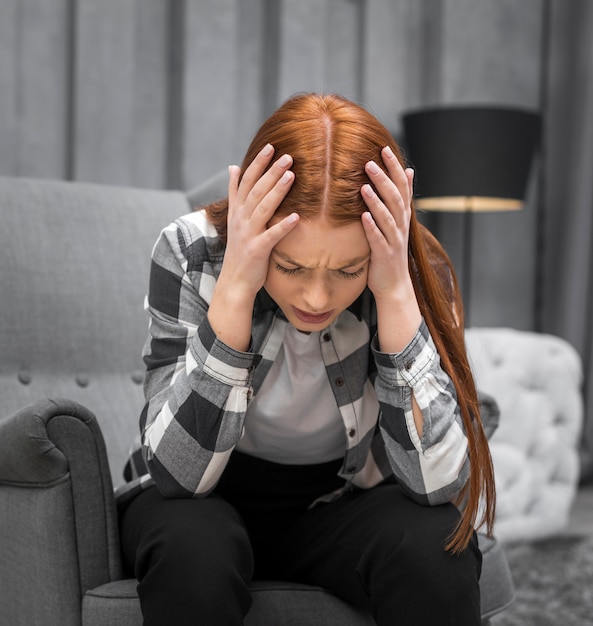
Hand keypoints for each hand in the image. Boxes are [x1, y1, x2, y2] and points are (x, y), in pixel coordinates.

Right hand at [221, 143, 298, 300]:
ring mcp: (248, 234)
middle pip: (256, 190)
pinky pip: (272, 236)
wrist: (234, 282)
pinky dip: (283, 226)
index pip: (246, 181)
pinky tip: (296, 216)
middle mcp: (241, 220)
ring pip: (263, 208)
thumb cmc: (240, 250)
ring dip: (277, 190)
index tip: (270, 146)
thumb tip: (233, 166)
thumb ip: (235, 193)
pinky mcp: (257, 250)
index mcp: (237, 211)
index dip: (257, 163)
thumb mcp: (235, 219)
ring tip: (291, 174)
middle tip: (287, 155)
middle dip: (270, 171)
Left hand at [360, 146, 414, 299]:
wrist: (395, 285)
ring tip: (364, 186)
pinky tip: (363, 217)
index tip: (384, 149)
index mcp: (402, 216)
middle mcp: (401, 225)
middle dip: (384, 179)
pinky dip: (372, 228)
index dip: (394, 168)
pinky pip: (378, 239)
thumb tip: (409, 170)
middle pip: (395, 198)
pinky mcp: (385, 255)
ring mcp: (394, 240)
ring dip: (376, 201)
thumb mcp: (398, 221)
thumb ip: (401, 197)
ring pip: (388, 217)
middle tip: (370, 162)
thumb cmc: (390, 250)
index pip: (402, 186)